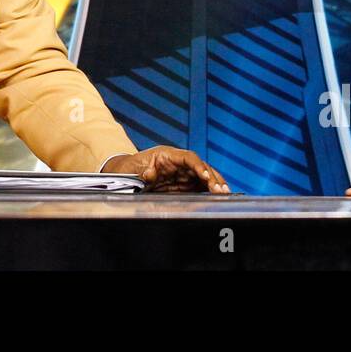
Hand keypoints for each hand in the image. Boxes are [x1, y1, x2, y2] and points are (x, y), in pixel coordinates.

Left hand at [102, 146, 230, 193]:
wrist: (126, 174)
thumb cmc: (130, 168)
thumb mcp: (132, 169)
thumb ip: (142, 172)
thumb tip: (149, 174)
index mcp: (167, 155)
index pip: (188, 157)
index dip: (198, 166)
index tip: (205, 176)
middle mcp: (178, 162)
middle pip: (200, 166)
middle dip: (212, 177)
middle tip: (220, 190)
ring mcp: (182, 173)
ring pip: (203, 176)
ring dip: (214, 183)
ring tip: (224, 194)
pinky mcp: (183, 184)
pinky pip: (199, 185)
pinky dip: (209, 190)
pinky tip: (218, 196)